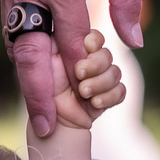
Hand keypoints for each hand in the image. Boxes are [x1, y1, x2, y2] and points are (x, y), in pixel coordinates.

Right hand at [3, 0, 144, 137]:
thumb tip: (134, 43)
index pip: (70, 41)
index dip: (79, 73)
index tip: (88, 99)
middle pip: (31, 56)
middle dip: (38, 96)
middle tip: (44, 128)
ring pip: (15, 47)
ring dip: (26, 81)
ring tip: (38, 112)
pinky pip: (11, 32)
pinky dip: (22, 57)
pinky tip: (32, 78)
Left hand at [27, 33, 122, 159]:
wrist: (45, 122)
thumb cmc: (39, 88)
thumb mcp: (42, 63)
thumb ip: (61, 48)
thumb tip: (83, 43)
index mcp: (74, 48)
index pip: (94, 38)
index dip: (94, 42)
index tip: (86, 47)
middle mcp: (89, 62)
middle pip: (107, 55)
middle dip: (96, 65)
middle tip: (79, 75)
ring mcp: (99, 79)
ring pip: (115, 72)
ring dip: (100, 83)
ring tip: (83, 93)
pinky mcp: (106, 96)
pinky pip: (121, 91)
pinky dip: (109, 97)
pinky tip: (94, 103)